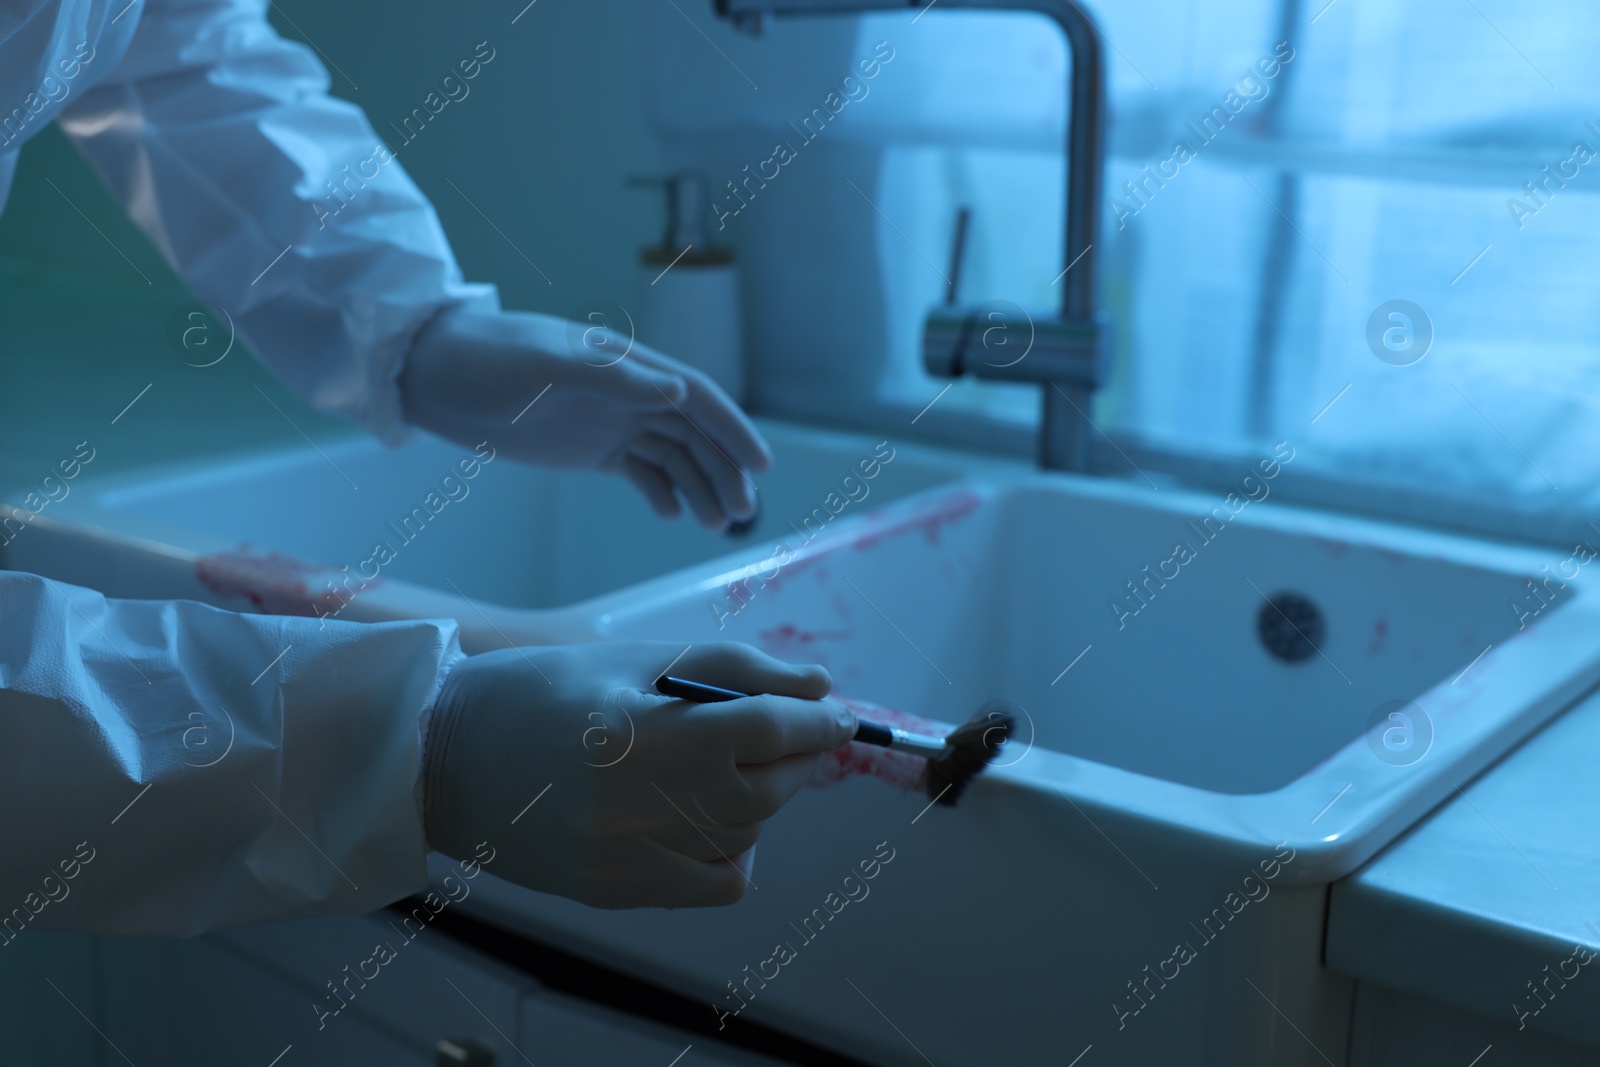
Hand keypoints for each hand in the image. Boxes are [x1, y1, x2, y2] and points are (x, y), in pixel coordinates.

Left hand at [401, 307, 768, 529]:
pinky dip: (661, 492)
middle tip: (740, 513)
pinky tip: (671, 514)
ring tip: (715, 525)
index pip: (696, 396)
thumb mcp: (545, 365)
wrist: (430, 374)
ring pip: (673, 456)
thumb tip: (678, 393)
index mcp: (625, 364)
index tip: (762, 464)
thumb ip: (612, 378)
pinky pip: (640, 471)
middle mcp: (627, 392)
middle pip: (694, 432)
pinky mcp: (588, 449)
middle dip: (723, 469)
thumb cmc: (485, 359)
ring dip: (699, 486)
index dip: (733, 428)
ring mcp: (609, 422)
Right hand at [421, 642, 855, 908]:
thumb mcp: (633, 659)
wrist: (442, 755)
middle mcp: (639, 802)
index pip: (767, 727)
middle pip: (767, 785)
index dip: (817, 721)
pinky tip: (708, 817)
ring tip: (731, 765)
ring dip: (761, 798)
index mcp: (642, 731)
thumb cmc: (540, 691)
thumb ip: (730, 670)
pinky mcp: (616, 890)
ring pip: (747, 832)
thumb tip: (815, 689)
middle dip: (796, 756)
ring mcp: (628, 856)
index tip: (840, 716)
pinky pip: (718, 882)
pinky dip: (733, 850)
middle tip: (792, 734)